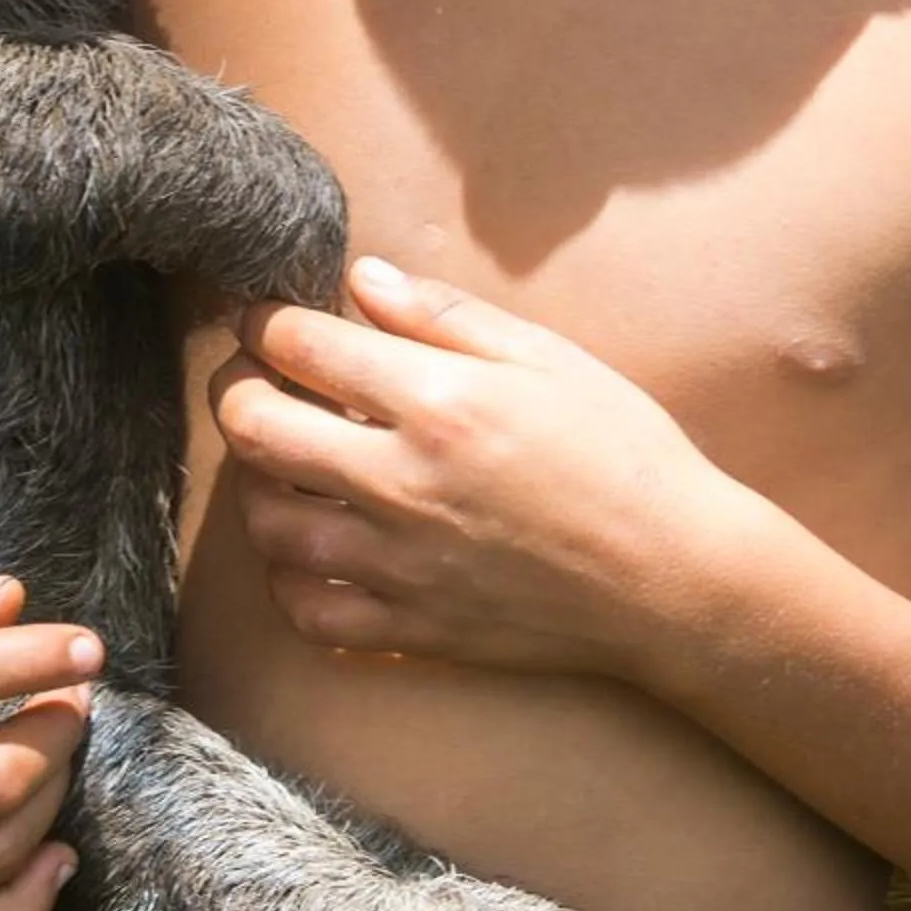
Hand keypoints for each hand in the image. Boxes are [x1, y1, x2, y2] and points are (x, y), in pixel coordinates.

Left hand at [212, 257, 733, 679]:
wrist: (675, 580)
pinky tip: (309, 549)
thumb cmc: (627, 456)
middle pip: (256, 431)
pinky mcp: (410, 629)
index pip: (301, 347)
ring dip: (256, 483)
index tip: (265, 318)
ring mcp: (399, 565)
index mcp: (438, 403)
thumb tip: (363, 281)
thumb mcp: (550, 359)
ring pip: (266, 524)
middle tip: (251, 379)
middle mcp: (402, 484)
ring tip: (280, 462)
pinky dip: (288, 579)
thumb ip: (445, 318)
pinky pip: (307, 612)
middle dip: (235, 390)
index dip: (264, 321)